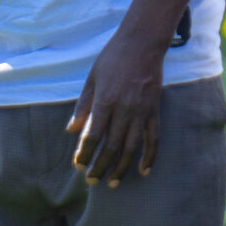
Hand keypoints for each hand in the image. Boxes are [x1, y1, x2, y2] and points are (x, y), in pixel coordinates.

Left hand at [68, 33, 166, 186]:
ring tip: (113, 182)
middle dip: (100, 167)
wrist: (143, 42)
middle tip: (92, 181)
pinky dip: (149, 157)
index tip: (78, 166)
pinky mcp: (155, 110)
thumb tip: (70, 131)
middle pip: (111, 146)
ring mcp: (142, 111)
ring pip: (132, 148)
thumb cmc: (113, 58)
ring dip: (121, 168)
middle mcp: (124, 109)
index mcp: (105, 100)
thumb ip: (82, 106)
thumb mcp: (91, 78)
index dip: (84, 154)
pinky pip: (153, 139)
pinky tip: (143, 171)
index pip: (92, 135)